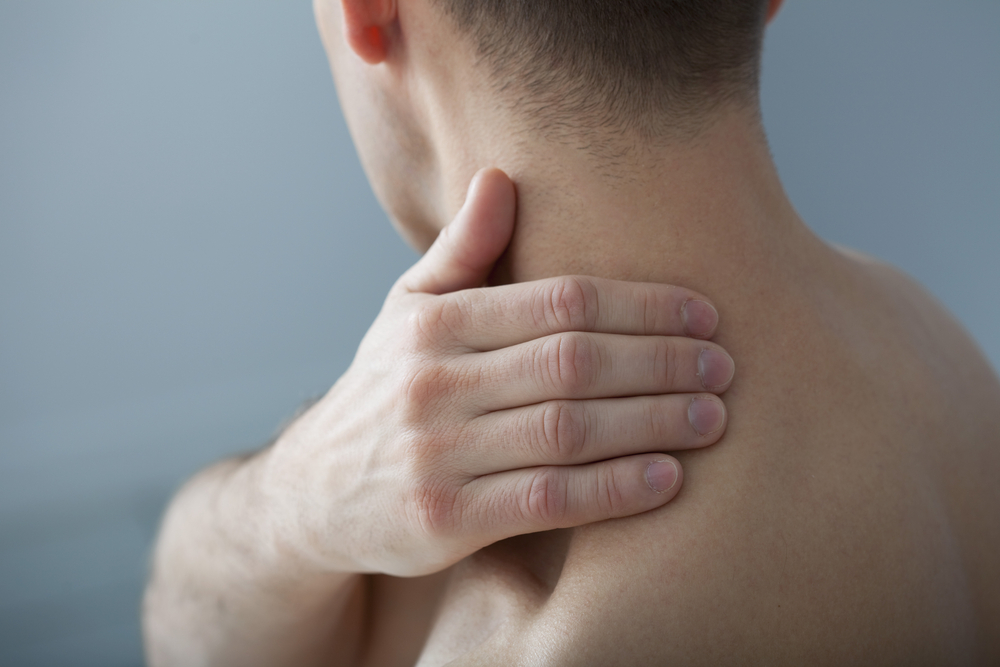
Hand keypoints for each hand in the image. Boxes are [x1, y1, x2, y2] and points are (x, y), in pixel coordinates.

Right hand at [258, 169, 733, 576]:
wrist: (314, 490)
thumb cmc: (385, 390)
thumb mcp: (407, 312)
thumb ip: (461, 251)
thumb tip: (502, 176)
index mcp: (434, 322)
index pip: (560, 301)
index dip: (642, 305)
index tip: (704, 313)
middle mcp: (432, 380)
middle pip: (574, 362)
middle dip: (662, 361)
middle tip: (724, 366)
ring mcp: (437, 453)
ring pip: (570, 429)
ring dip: (653, 421)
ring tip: (713, 417)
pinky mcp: (444, 520)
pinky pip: (549, 499)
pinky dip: (615, 488)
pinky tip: (668, 477)